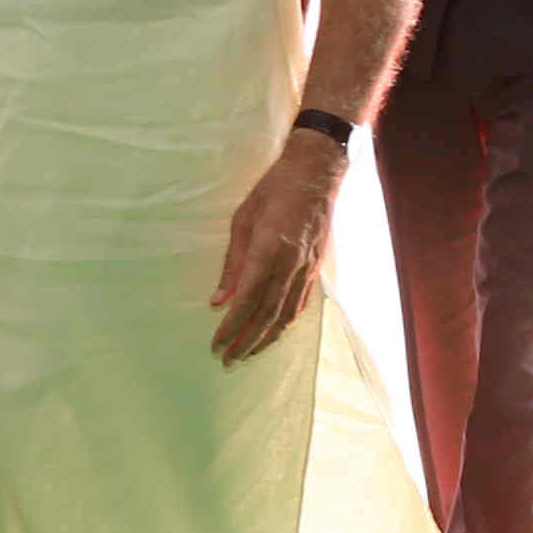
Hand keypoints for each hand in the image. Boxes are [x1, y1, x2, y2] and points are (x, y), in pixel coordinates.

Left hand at [210, 132, 340, 364]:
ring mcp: (308, 268)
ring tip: (246, 353)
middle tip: (226, 359)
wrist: (317, 173)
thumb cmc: (273, 190)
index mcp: (270, 250)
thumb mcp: (242, 220)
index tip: (216, 343)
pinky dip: (286, 322)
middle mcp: (292, 265)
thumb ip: (232, 264)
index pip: (248, 300)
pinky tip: (273, 332)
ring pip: (287, 314)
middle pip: (267, 314)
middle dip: (246, 340)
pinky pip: (300, 303)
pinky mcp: (316, 268)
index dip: (231, 326)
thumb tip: (218, 301)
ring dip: (265, 337)